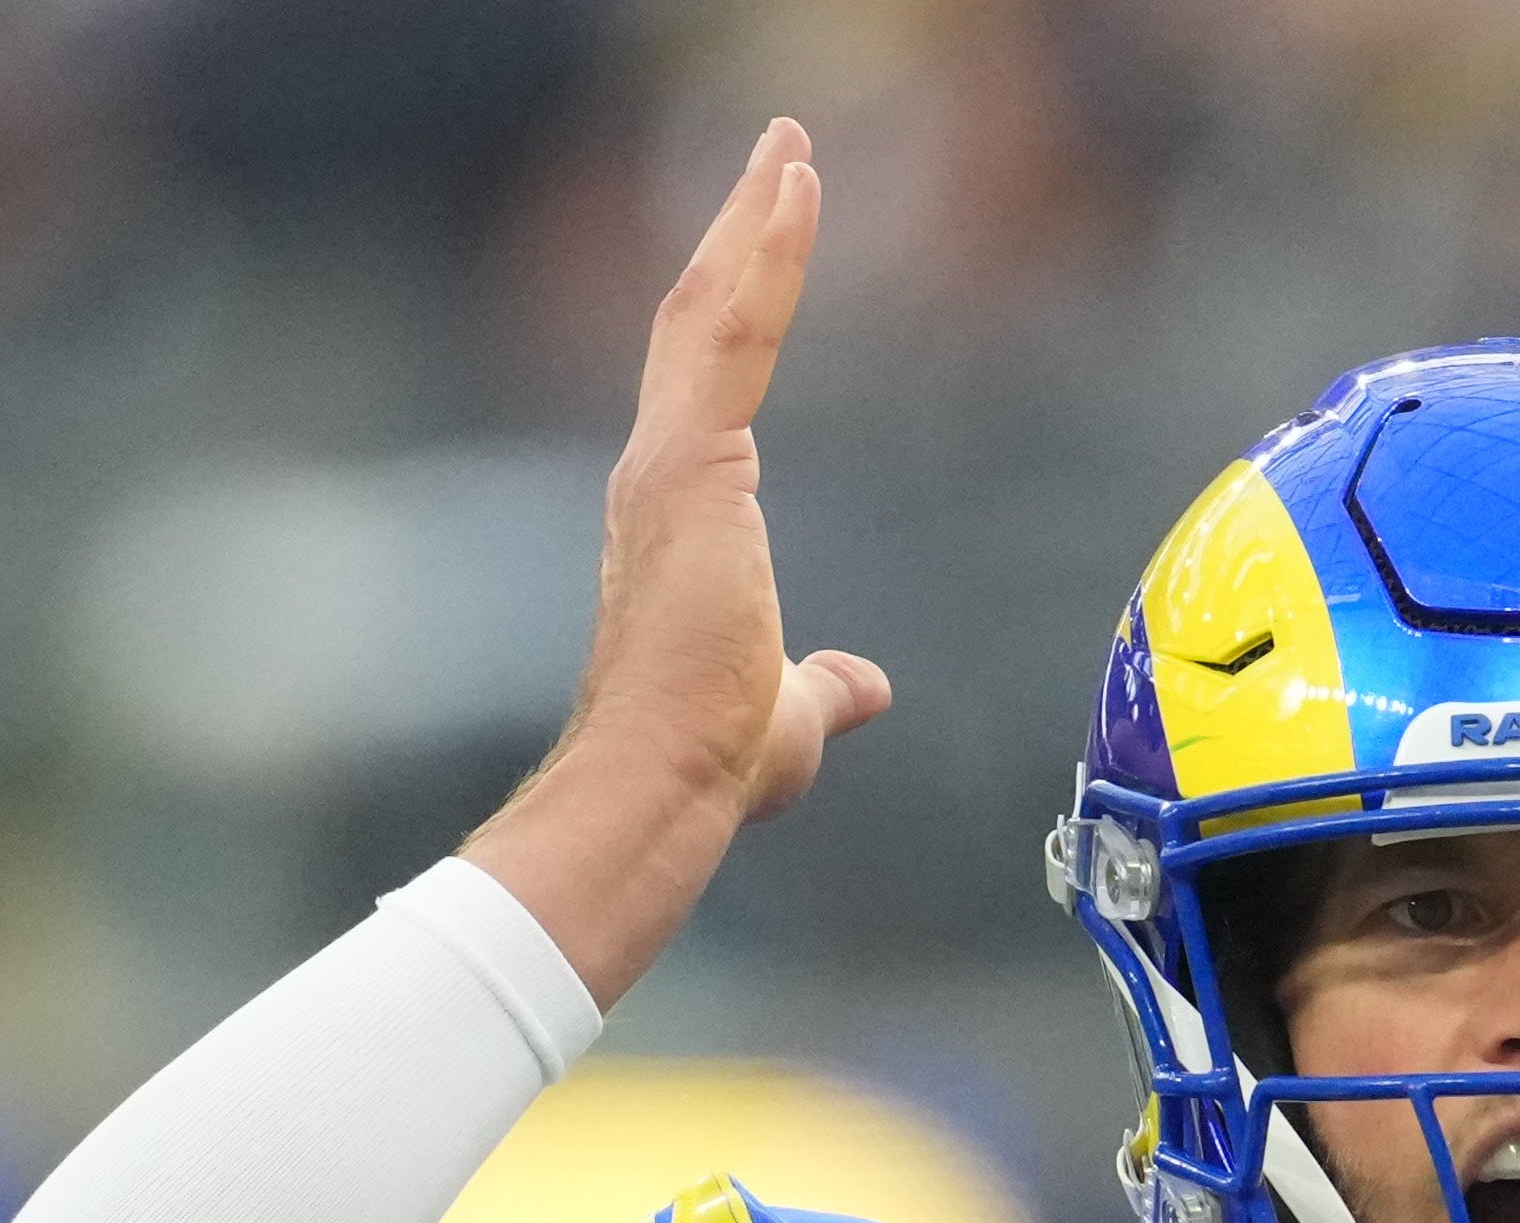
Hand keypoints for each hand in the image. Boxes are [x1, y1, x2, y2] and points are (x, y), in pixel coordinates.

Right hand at [470, 118, 898, 1002]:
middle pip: (698, 319)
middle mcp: (655, 471)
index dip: (741, 300)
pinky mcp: (686, 462)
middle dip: (739, 231)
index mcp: (679, 513)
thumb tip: (864, 686)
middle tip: (782, 151)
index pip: (713, 380)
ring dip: (753, 220)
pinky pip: (730, 328)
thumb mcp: (793, 713)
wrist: (664, 780)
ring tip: (791, 144)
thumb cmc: (710, 761)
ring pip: (709, 306)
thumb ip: (825, 686)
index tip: (770, 232)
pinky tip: (792, 187)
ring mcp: (665, 461)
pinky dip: (761, 252)